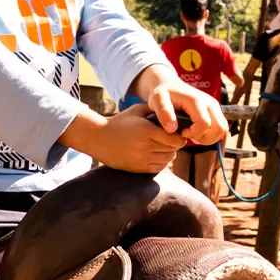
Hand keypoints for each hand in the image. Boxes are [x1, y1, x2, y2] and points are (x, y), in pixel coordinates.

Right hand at [63, 104, 185, 172]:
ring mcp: (141, 159)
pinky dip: (162, 162)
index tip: (179, 135)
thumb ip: (155, 110)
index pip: (174, 139)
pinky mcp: (137, 168)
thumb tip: (173, 115)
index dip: (180, 138)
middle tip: (173, 141)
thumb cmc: (120, 122)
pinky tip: (158, 155)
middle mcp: (145, 146)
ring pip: (166, 160)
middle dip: (175, 145)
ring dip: (169, 154)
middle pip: (172, 150)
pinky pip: (158, 168)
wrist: (99, 138)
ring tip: (166, 148)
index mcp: (147, 131)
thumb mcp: (137, 110)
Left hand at [146, 80, 227, 145]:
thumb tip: (172, 129)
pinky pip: (221, 127)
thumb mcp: (157, 100)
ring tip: (193, 135)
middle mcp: (210, 102)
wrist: (170, 85)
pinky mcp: (215, 110)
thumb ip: (163, 112)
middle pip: (220, 128)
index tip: (182, 132)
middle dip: (205, 138)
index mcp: (197, 100)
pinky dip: (212, 135)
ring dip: (210, 138)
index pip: (204, 123)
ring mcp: (215, 106)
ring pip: (223, 129)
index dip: (194, 133)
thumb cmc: (163, 93)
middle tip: (189, 136)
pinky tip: (197, 133)